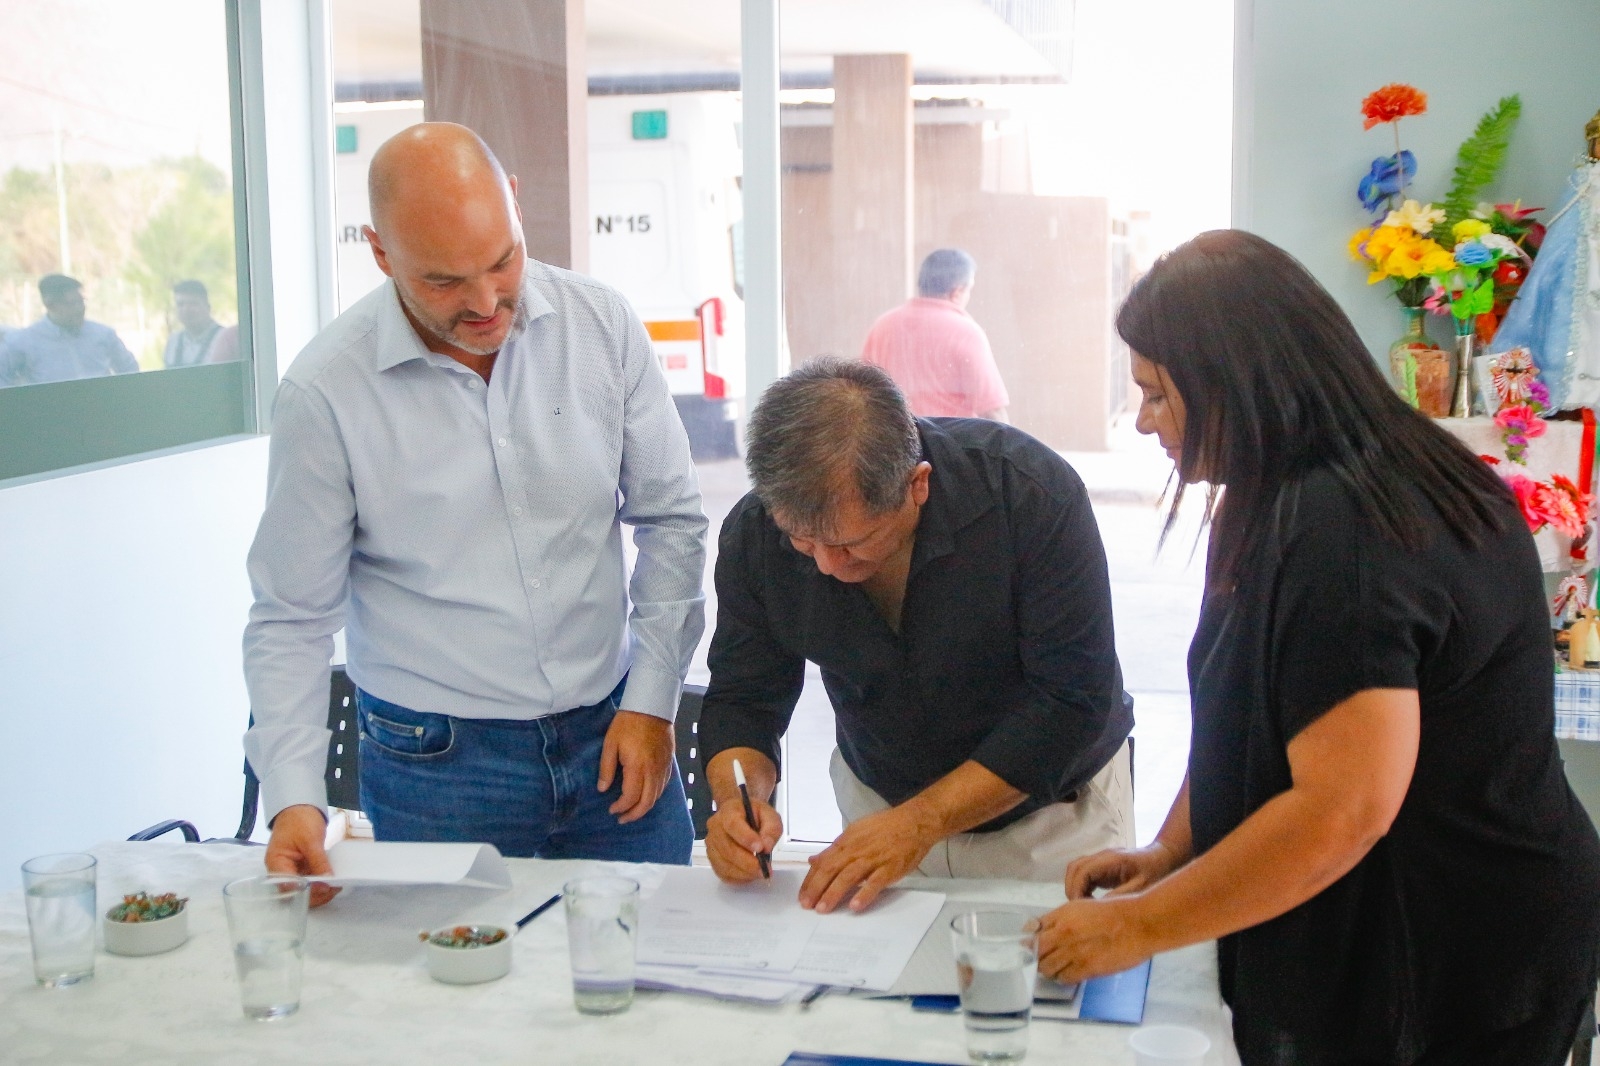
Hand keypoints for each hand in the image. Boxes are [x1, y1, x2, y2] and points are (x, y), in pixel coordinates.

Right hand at [265, 804, 339, 907]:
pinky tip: (333, 882)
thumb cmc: (299, 820)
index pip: (288, 886)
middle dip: (316, 894)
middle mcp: (281, 872)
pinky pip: (310, 881)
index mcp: (276, 864)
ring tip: (337, 886)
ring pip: (304, 890)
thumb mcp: (310, 840)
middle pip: (296, 892)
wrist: (299, 807)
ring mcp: (291, 871)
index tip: (326, 888)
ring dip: (320, 891)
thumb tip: (327, 881)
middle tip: (335, 888)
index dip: (307, 891)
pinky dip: (321, 883)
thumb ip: (318, 862)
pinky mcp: (301, 868)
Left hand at [597, 710, 675, 822]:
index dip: (621, 808)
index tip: (611, 810)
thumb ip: (607, 768)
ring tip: (632, 811)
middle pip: (647, 802)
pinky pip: (664, 786)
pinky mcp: (669, 763)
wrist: (651, 706)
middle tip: (622, 818)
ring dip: (644, 807)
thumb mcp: (610, 743)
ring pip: (657, 796)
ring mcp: (663, 768)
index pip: (631, 797)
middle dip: (634, 814)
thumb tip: (603, 789)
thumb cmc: (628, 723)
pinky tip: (646, 796)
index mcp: (637, 767)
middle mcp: (653, 771)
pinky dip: (654, 796)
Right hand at [705, 794, 782, 882]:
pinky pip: (722, 873)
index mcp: (729, 810)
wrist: (741, 815)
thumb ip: (771, 828)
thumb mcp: (769, 814)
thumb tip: (766, 847)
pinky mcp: (712, 858)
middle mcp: (715, 827)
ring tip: (760, 873)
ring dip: (744, 873)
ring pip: (724, 864)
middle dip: (748, 863)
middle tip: (765, 869)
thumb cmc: (755, 815)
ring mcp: (711, 844)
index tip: (761, 849)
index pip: (733, 825)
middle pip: (727, 849)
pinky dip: (738, 878)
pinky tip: (750, 874)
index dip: (746, 838)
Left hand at [799, 806, 935, 913]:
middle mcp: (857, 849)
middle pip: (832, 869)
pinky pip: (875, 882)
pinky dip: (864, 893)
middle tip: (806, 905)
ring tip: (822, 908)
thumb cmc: (885, 828)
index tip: (802, 894)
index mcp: (847, 841)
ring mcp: (874, 858)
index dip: (811, 879)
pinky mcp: (890, 867)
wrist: (914, 822)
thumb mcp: (855, 832)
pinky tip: (854, 906)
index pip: (824, 862)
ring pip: (849, 876)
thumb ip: (835, 849)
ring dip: (834, 893)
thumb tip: (814, 860)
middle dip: (816, 888)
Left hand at [1035, 896, 1154, 982]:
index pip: (1034, 928)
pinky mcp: (1087, 968)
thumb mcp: (1084, 906)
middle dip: (1035, 955)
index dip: (1030, 938)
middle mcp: (1065, 931)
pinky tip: (1067, 973)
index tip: (1030, 944)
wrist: (1140, 924)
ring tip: (1054, 967)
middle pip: (1036, 950)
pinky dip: (1062, 977)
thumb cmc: (1117, 912)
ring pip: (1046, 967)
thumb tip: (1044, 929)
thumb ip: (1063, 917)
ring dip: (1047, 968)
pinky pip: (1064, 978)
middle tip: (1040, 958)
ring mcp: (1075, 951)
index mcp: (1064, 913)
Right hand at [1064, 841, 1183, 899]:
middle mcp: (1101, 856)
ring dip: (1075, 888)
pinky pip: (1083, 874)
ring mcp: (1100, 859)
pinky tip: (1090, 902)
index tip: (1082, 910)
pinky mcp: (1101, 866)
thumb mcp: (1141, 888)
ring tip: (1084, 907)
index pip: (1083, 871)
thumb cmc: (1155, 872)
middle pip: (1074, 868)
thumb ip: (1120, 896)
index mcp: (1111, 860)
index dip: (1077, 890)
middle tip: (1081, 911)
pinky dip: (1081, 887)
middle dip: (1073, 890)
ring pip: (1075, 870)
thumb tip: (1098, 910)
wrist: (1163, 857)